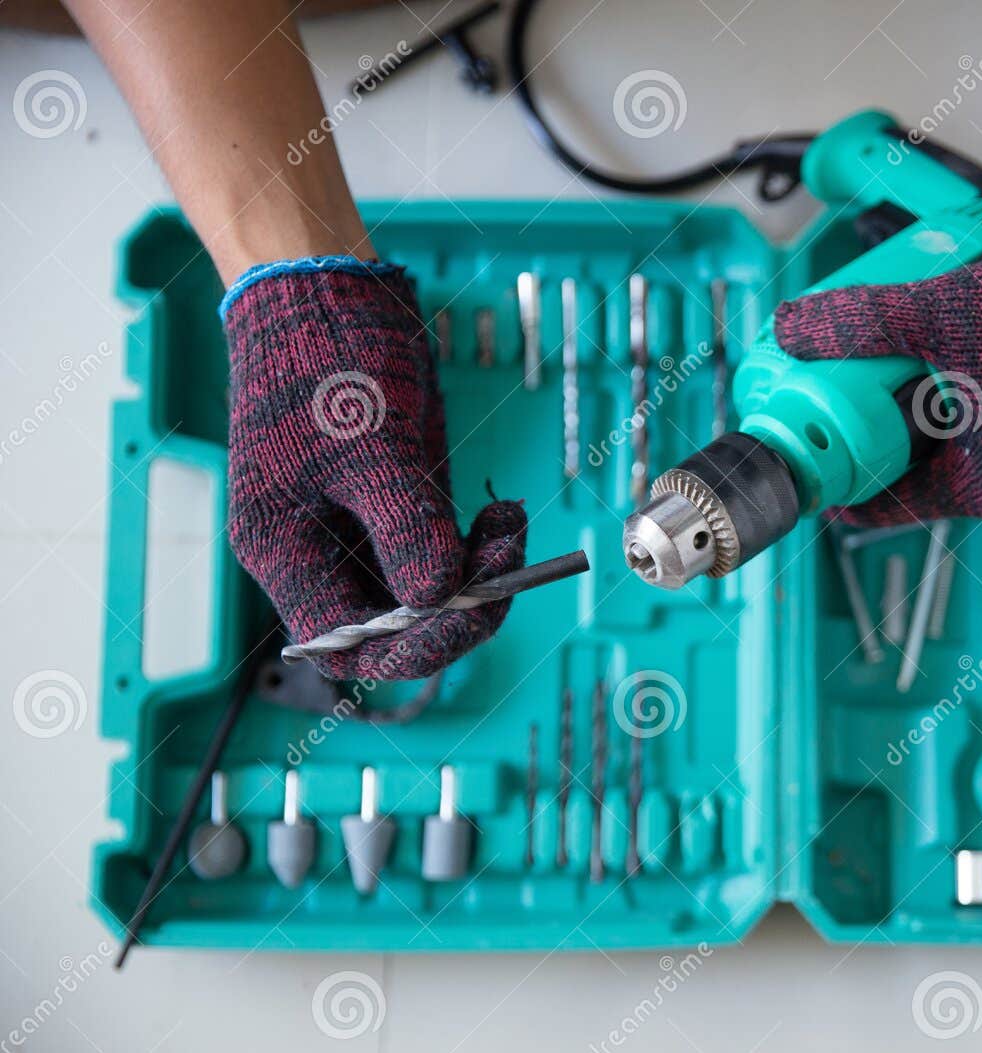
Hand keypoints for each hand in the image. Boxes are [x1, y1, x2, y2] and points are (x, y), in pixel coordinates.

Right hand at [224, 263, 526, 679]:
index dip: (414, 648)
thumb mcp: (373, 449)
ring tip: (510, 524)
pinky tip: (504, 514)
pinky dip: (478, 544)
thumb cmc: (328, 360)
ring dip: (480, 572)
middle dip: (461, 604)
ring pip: (427, 590)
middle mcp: (319, 550)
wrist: (327, 291)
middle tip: (510, 560)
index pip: (350, 645)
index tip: (473, 610)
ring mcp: (359, 528)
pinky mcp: (395, 504)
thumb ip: (407, 529)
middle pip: (396, 626)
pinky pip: (440, 550)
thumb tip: (439, 598)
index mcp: (286, 551)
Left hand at [773, 216, 981, 526]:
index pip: (896, 505)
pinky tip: (972, 356)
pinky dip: (981, 403)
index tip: (817, 469)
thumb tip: (791, 331)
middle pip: (932, 474)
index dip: (849, 482)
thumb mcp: (946, 311)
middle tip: (855, 394)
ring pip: (973, 449)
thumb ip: (863, 324)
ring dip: (938, 413)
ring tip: (912, 362)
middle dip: (890, 434)